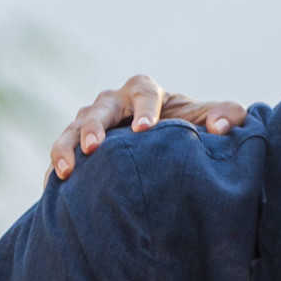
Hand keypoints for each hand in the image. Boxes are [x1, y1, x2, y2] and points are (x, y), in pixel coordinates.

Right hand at [47, 75, 250, 177]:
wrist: (164, 139)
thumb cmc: (190, 127)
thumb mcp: (214, 118)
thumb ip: (228, 115)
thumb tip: (221, 128)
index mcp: (145, 91)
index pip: (143, 94)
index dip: (144, 110)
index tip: (146, 130)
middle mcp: (113, 101)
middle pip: (99, 109)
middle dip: (94, 127)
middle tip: (93, 148)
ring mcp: (90, 120)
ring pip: (72, 128)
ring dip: (66, 148)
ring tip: (65, 172)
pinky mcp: (77, 142)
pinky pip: (62, 152)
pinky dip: (55, 168)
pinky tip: (52, 188)